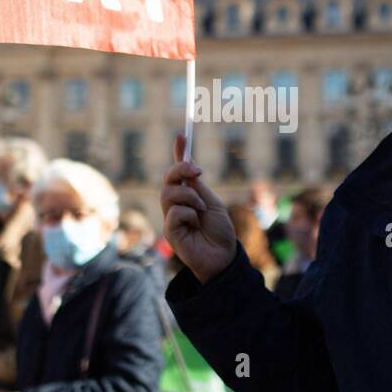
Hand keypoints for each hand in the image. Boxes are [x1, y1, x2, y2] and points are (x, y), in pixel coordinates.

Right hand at [159, 134, 236, 284]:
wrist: (223, 256)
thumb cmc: (220, 232)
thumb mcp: (212, 202)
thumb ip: (197, 186)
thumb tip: (190, 165)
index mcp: (188, 196)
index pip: (179, 172)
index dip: (180, 153)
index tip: (182, 135)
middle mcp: (176, 205)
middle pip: (168, 179)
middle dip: (180, 169)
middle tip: (197, 171)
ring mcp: (170, 218)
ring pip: (169, 194)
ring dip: (189, 197)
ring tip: (201, 211)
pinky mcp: (169, 232)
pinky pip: (174, 212)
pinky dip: (188, 214)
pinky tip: (195, 224)